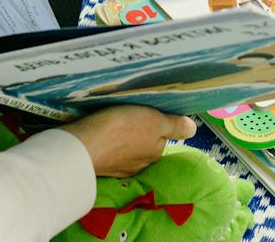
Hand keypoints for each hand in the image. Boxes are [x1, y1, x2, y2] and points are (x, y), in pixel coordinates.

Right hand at [62, 107, 197, 177]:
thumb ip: (174, 125)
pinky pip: (110, 150)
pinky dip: (108, 141)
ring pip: (127, 147)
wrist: (81, 147)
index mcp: (155, 152)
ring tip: (115, 117)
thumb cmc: (121, 130)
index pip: (163, 136)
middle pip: (146, 142)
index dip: (159, 121)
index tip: (150, 108)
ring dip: (124, 135)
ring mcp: (119, 167)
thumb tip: (193, 129)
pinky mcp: (100, 164)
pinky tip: (102, 131)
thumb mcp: (155, 121)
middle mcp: (140, 164)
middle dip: (141, 128)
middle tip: (131, 109)